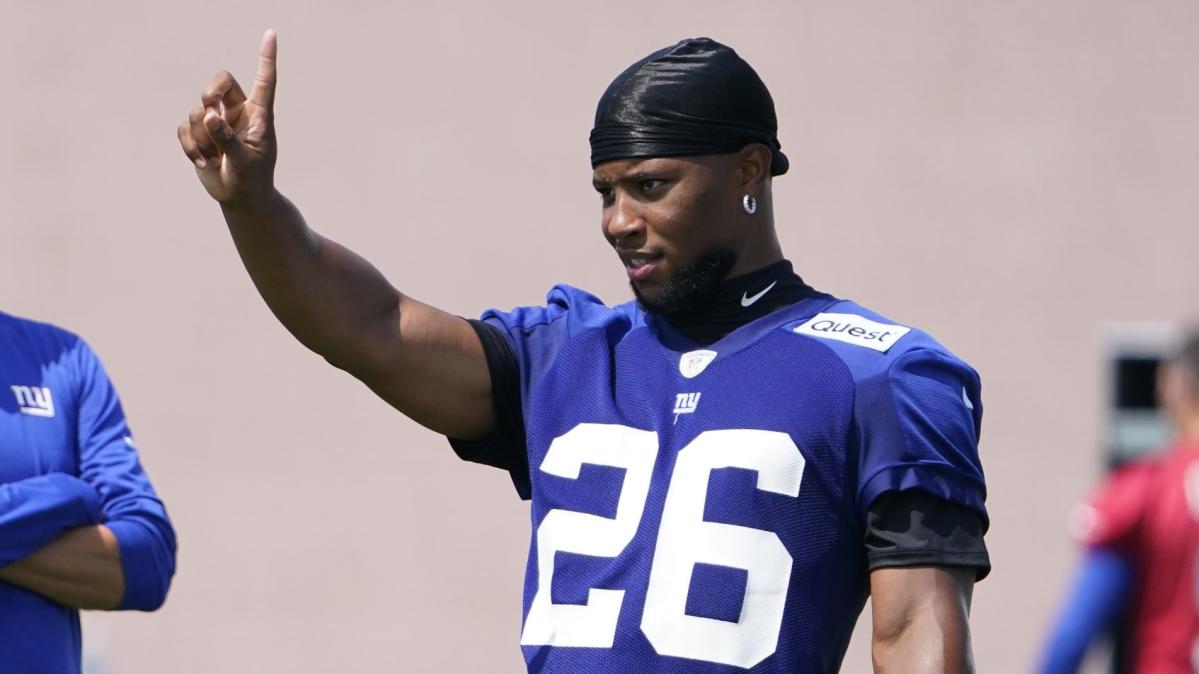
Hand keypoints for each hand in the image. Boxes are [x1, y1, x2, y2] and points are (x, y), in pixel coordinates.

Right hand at [178, 30, 277, 205]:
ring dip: (202, 137)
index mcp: (259, 115)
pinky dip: (191, 147)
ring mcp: (217, 122)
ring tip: (215, 158)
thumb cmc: (252, 179)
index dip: (267, 58)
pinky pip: (184, 129)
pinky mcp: (199, 135)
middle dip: (211, 91)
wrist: (240, 198)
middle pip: (220, 81)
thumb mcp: (245, 162)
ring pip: (197, 112)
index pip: (264, 81)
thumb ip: (228, 139)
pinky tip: (204, 163)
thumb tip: (208, 115)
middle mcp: (237, 112)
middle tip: (209, 105)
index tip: (271, 34)